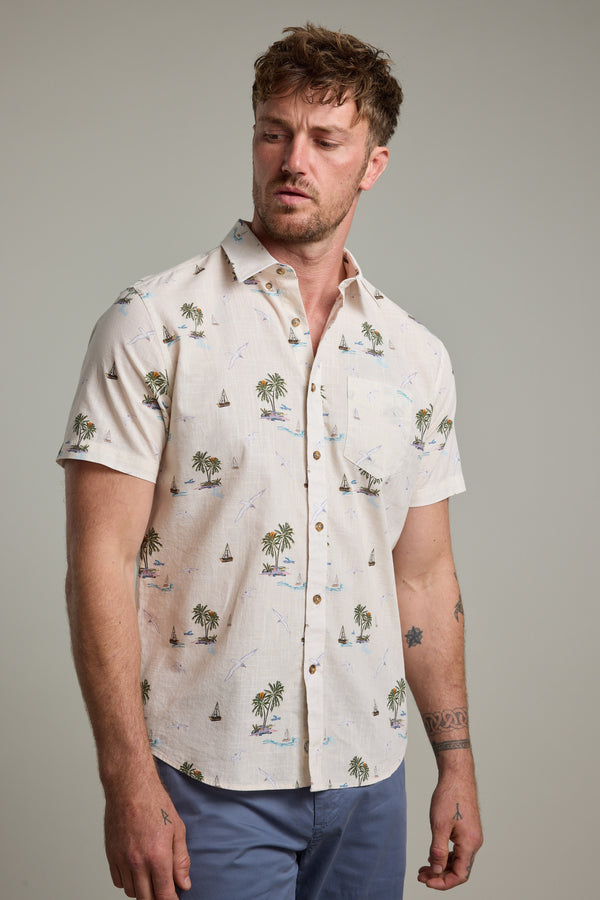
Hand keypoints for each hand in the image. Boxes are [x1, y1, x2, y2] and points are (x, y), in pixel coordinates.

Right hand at [104, 773, 190, 898]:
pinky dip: (128, 881)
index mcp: (157, 856)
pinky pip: (118, 881)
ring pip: (131, 892)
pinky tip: (136, 870)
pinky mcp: (111, 855)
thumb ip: (181, 859)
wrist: (130, 787)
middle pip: (146, 899)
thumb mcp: (178, 828)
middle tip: (164, 890)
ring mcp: (122, 860)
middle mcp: (137, 862)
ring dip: (142, 890)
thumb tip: (184, 883)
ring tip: (151, 877)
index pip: (164, 895)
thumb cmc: (155, 802)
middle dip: (157, 898)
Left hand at [417, 768, 482, 889]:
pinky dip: (446, 855)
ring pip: (458, 860)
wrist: (457, 776)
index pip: (460, 874)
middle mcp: (474, 842)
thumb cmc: (449, 796)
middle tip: (421, 875)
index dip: (443, 882)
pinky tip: (433, 855)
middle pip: (459, 869)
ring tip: (424, 868)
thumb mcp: (439, 825)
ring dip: (442, 866)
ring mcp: (471, 836)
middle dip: (440, 875)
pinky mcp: (467, 830)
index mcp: (470, 843)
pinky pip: (458, 850)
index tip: (427, 881)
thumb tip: (437, 870)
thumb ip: (438, 850)